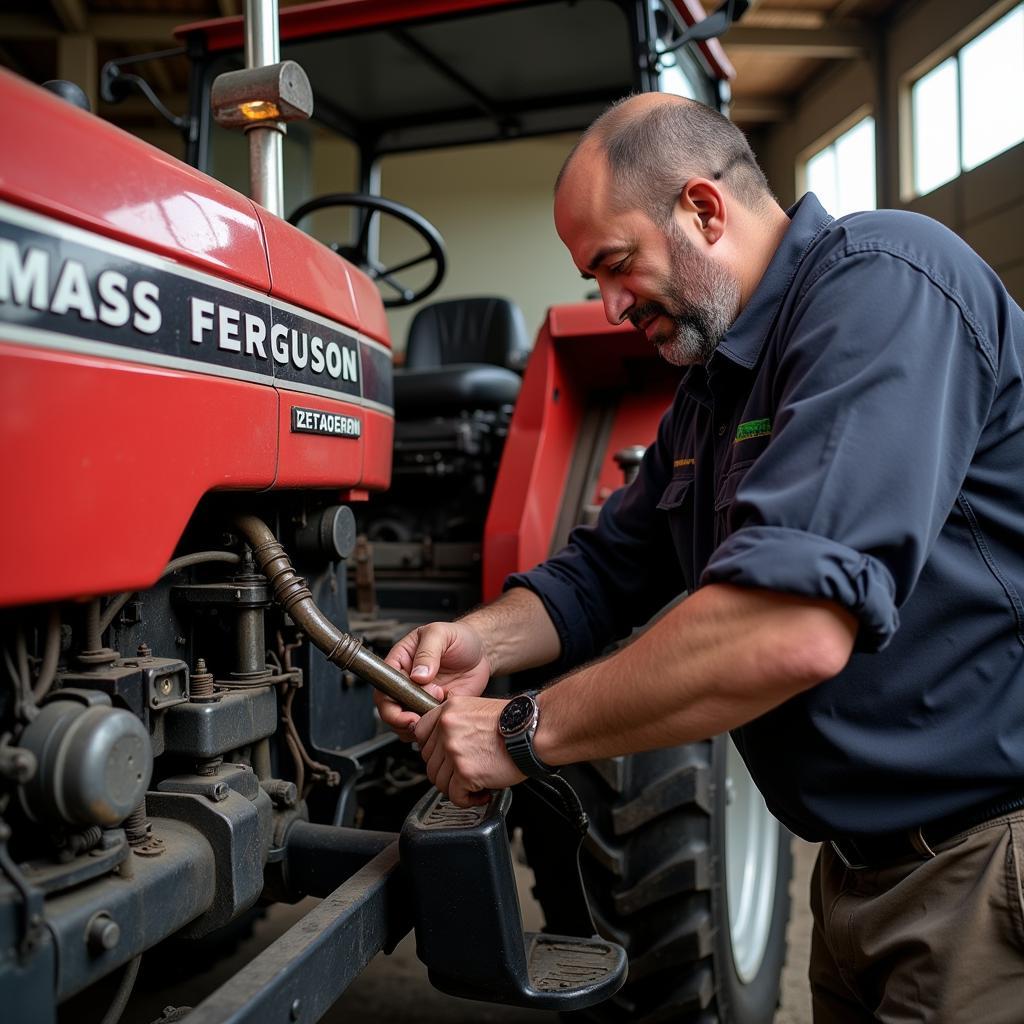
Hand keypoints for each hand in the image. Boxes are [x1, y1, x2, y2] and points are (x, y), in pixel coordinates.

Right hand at [376, 621, 491, 739]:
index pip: (383, 686)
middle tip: (417, 720)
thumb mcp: (440, 634)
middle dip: (400, 719)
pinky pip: (428, 726)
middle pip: (390, 709)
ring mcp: (421, 697)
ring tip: (435, 713)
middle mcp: (407, 682)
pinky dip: (433, 728)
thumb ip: (427, 652)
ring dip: (418, 725)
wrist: (481, 651)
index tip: (402, 710)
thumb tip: (418, 675)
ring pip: (406, 721)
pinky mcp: (436, 708)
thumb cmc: (458, 636)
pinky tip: (444, 717)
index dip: (387, 702)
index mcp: (401, 662)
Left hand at [413, 695, 523, 806]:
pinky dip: (468, 800)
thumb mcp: (476, 709)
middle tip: (465, 773)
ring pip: (439, 781)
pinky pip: (455, 796)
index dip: (433, 750)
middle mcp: (446, 728)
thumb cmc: (514, 723)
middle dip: (447, 772)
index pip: (420, 734)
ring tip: (477, 784)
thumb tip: (441, 744)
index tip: (444, 757)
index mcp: (448, 710)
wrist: (533, 731)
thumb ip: (455, 723)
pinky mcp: (464, 772)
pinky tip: (483, 792)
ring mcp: (453, 750)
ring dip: (457, 787)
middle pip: (429, 761)